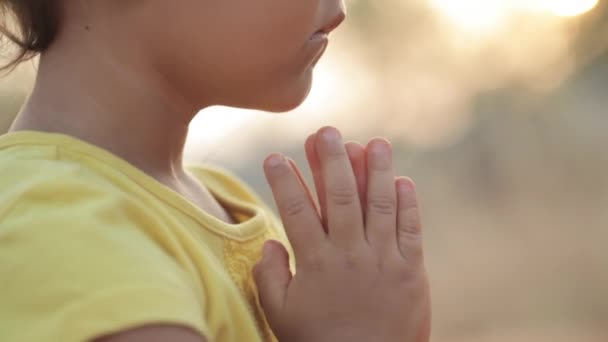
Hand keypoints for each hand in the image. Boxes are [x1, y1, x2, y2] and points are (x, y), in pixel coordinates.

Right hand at [255, 126, 430, 341]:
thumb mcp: (281, 314)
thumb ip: (270, 277)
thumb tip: (270, 243)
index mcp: (316, 263)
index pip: (296, 211)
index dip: (284, 181)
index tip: (273, 156)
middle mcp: (350, 254)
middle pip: (342, 196)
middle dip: (332, 160)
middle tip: (327, 131)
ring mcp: (384, 260)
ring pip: (381, 205)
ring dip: (377, 170)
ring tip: (374, 142)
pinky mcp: (411, 271)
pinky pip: (411, 231)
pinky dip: (409, 204)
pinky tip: (403, 181)